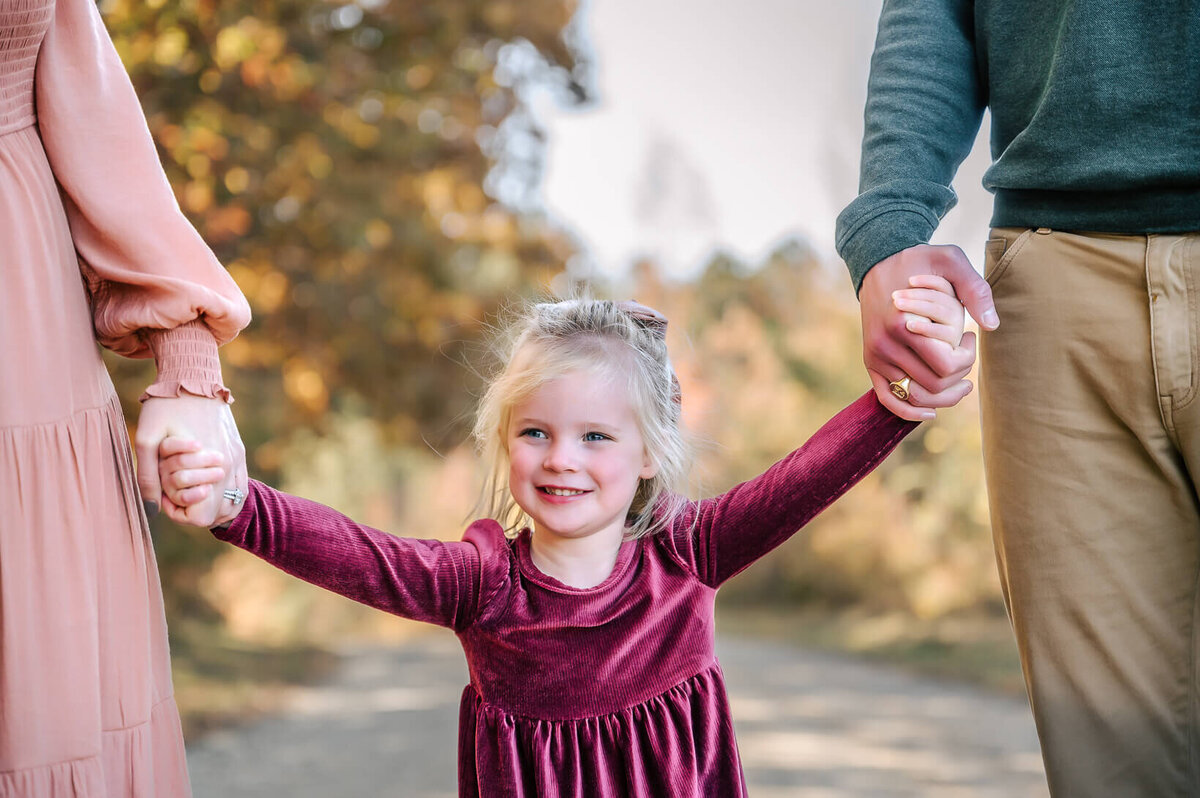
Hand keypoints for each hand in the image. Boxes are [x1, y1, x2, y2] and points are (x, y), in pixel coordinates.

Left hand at [135, 395, 246, 525]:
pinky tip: (205, 475)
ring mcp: (237, 456)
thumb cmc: (166, 406)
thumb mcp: (146, 439)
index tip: (166, 496)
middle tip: (175, 485)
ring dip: (210, 495)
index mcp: (208, 464)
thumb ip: (147, 476)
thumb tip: (152, 507)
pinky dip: (223, 486)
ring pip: (231, 497)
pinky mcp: (239, 448)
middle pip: (218, 508)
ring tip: (189, 480)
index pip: (202, 515)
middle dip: (194, 503)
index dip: (180, 512)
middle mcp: (229, 463)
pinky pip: (238, 481)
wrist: (193, 376)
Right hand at [860, 244, 997, 420]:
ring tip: (961, 382)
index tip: (970, 338)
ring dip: (944, 397)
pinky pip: (888, 398)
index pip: (945, 366)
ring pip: (915, 397)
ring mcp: (875, 356)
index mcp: (903, 324)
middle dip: (959, 375)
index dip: (967, 359)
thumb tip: (990, 326)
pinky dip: (910, 413)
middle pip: (933, 385)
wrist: (877, 261)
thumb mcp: (951, 260)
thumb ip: (975, 289)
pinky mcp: (870, 362)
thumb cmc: (919, 261)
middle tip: (966, 353)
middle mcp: (885, 345)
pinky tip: (932, 412)